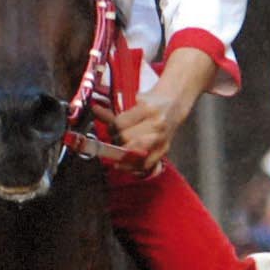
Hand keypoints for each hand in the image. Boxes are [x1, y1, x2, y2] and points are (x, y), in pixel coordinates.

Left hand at [113, 47, 215, 171]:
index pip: (120, 124)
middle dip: (117, 142)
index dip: (111, 129)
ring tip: (117, 156)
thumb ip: (115, 111)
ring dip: (123, 156)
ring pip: (136, 154)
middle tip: (114, 141)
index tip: (111, 129)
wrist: (174, 104)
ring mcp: (162, 138)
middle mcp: (157, 124)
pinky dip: (135, 167)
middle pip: (126, 139)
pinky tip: (127, 166)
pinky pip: (147, 164)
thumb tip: (95, 110)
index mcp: (148, 109)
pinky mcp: (164, 149)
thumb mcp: (135, 102)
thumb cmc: (153, 103)